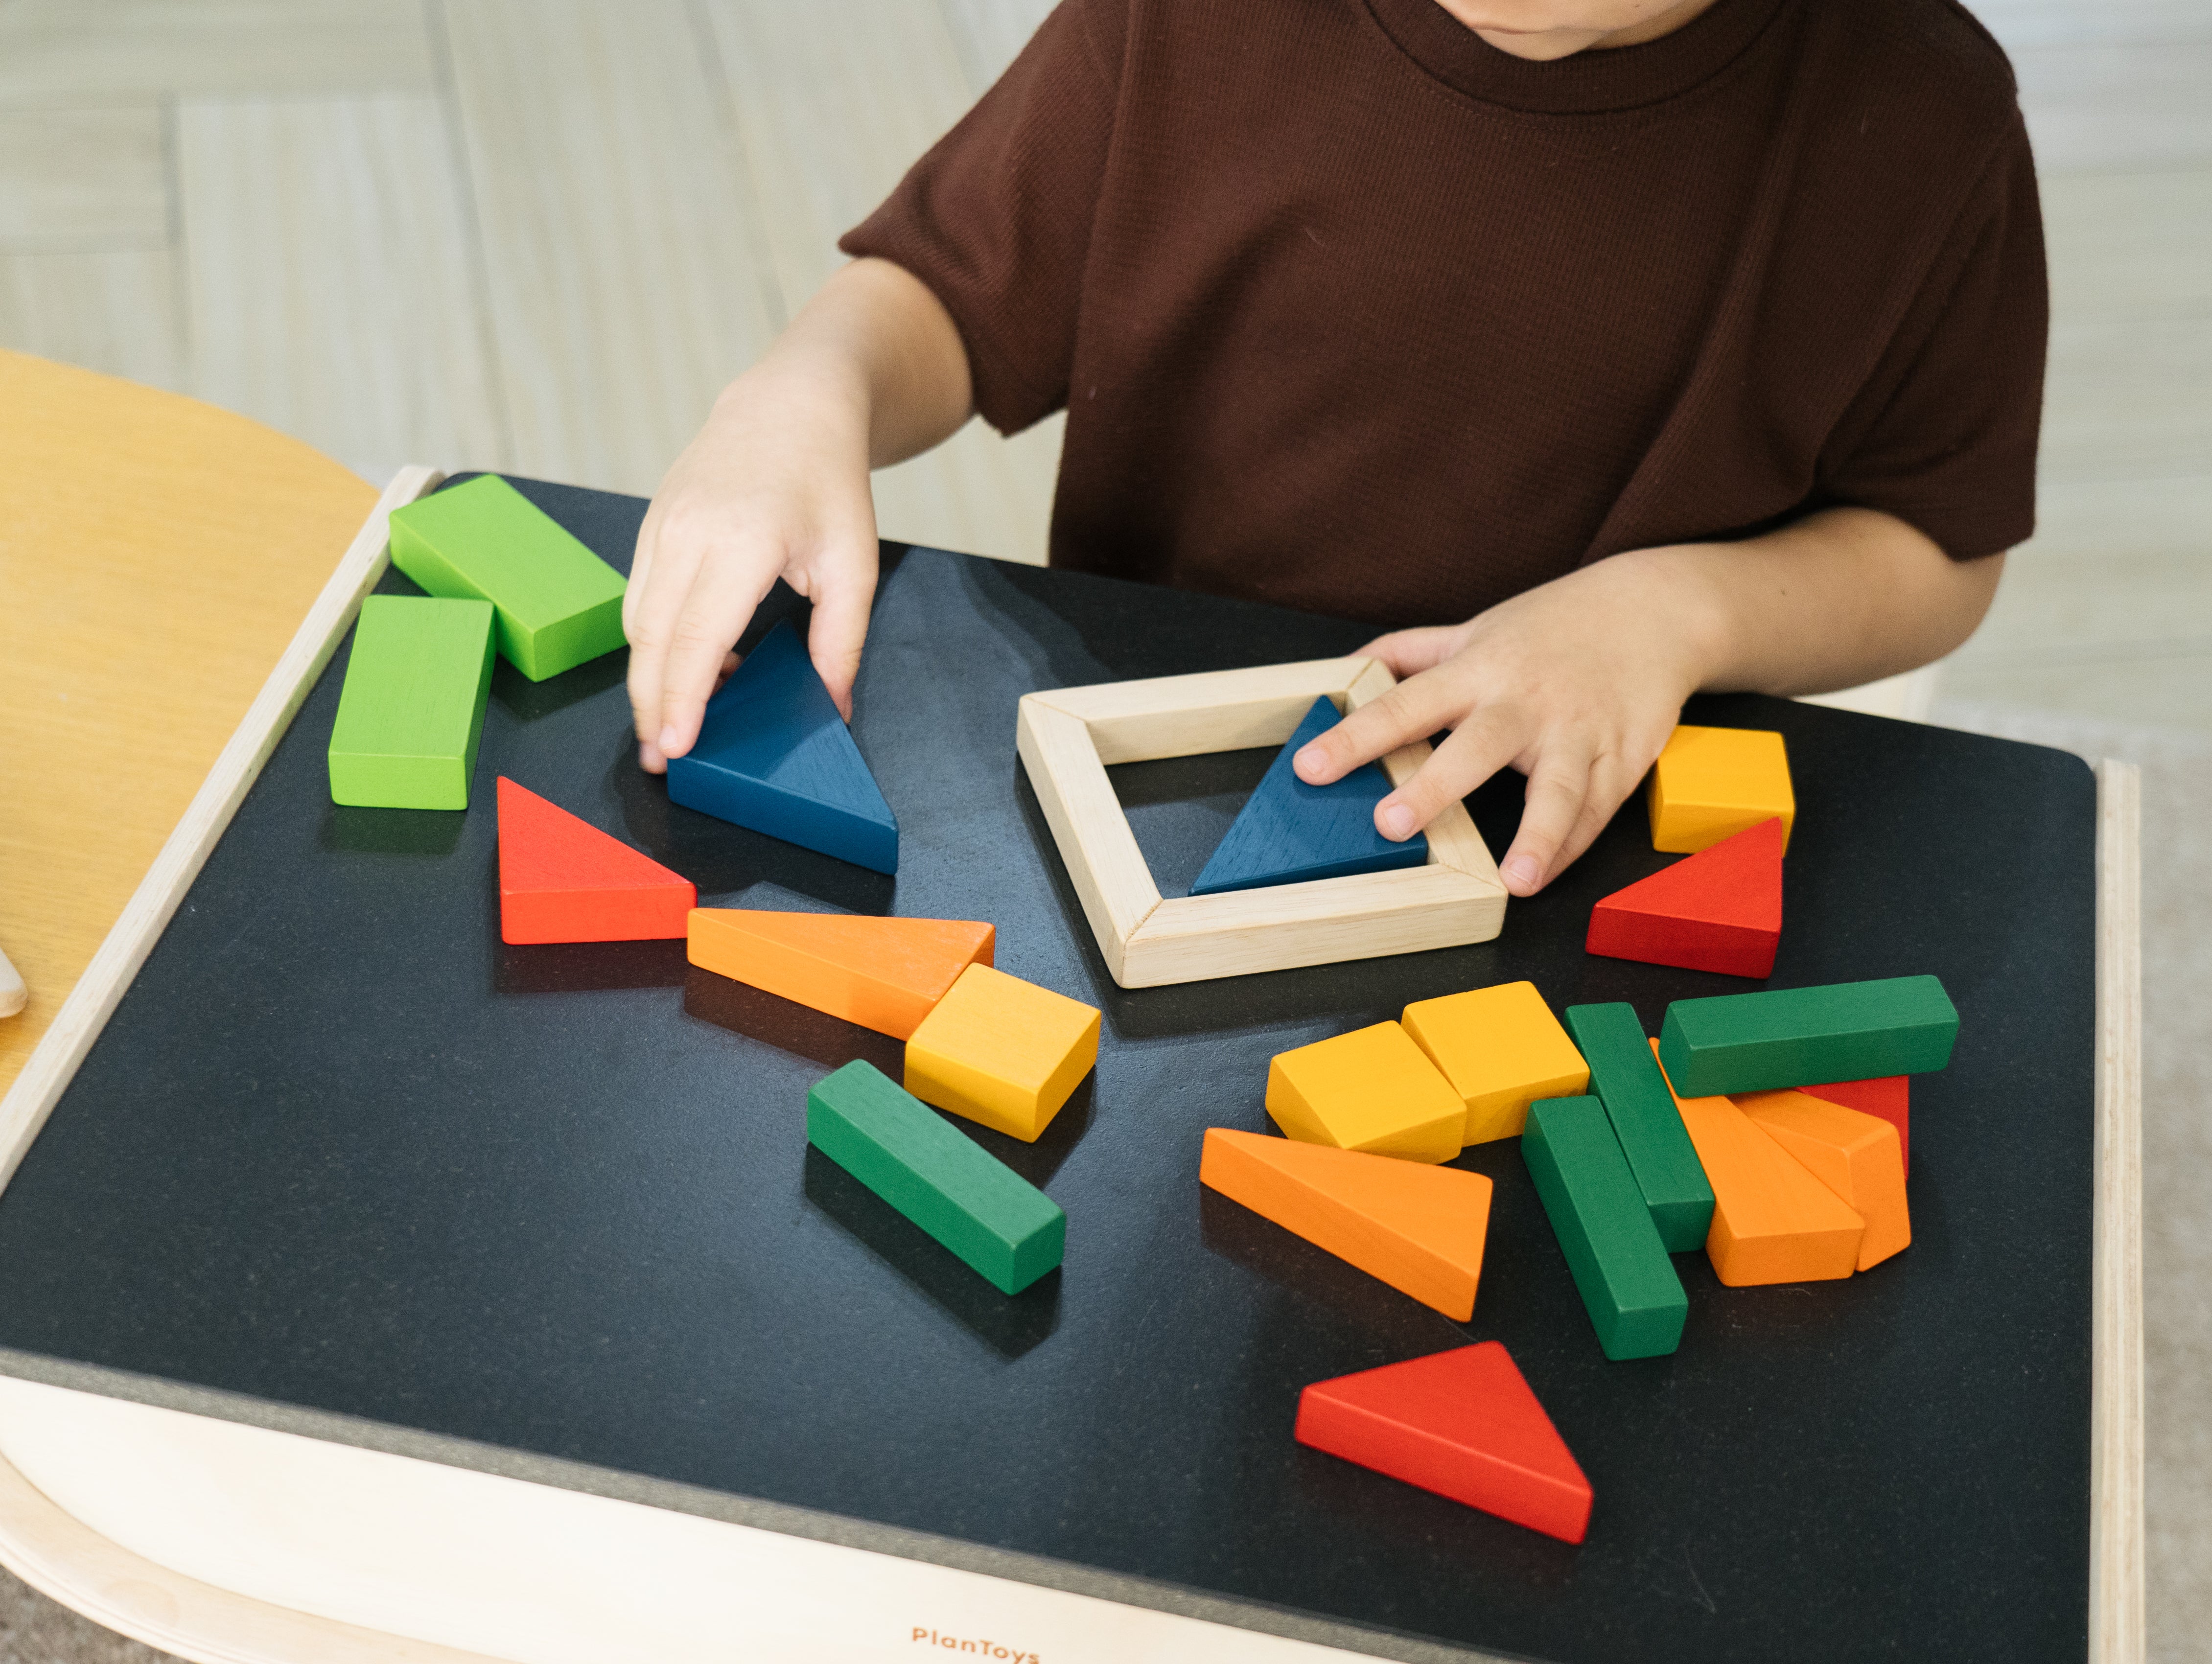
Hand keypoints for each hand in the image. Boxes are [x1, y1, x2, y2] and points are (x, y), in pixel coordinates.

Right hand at [624, 366, 879, 772]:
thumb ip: (840, 642)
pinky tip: (691, 667)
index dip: (683, 700)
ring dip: (649, 678)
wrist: (791, 407)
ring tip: (673, 724)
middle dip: (651, 707)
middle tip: (663, 760)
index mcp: (742, 542)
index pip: (696, 638)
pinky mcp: (651, 524)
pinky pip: (640, 596)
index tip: (677, 748)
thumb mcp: (853, 565)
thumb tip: (832, 708)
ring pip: (637, 622)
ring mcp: (661, 525)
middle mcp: (688, 533)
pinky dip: (655, 640)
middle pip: (652, 639)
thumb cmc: (827, 483)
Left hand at [1291, 551, 1717, 896]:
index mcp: (1477, 670)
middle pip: (1476, 747)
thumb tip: (1346, 667)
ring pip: (1556, 788)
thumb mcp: (1477, 628)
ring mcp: (1578, 731)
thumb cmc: (1552, 627)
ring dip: (1536, 834)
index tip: (1311, 766)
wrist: (1654, 609)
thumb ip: (1411, 650)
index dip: (1355, 736)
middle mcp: (1524, 702)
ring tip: (1513, 880)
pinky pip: (1595, 810)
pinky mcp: (1623, 757)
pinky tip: (1542, 877)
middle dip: (1434, 786)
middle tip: (1391, 824)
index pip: (1404, 703)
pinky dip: (1569, 847)